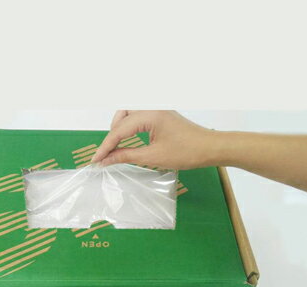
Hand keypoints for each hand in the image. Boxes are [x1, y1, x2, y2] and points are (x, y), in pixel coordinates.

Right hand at [91, 110, 222, 168]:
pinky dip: (130, 127)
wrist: (210, 148)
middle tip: (106, 155)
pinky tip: (129, 141)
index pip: (119, 129)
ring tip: (116, 148)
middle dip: (111, 135)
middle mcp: (152, 106)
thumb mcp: (153, 157)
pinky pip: (138, 116)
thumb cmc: (187, 152)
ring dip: (120, 129)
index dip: (106, 146)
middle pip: (121, 116)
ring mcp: (157, 108)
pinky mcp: (161, 114)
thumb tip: (106, 160)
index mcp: (150, 114)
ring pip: (128, 113)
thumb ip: (126, 156)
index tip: (96, 160)